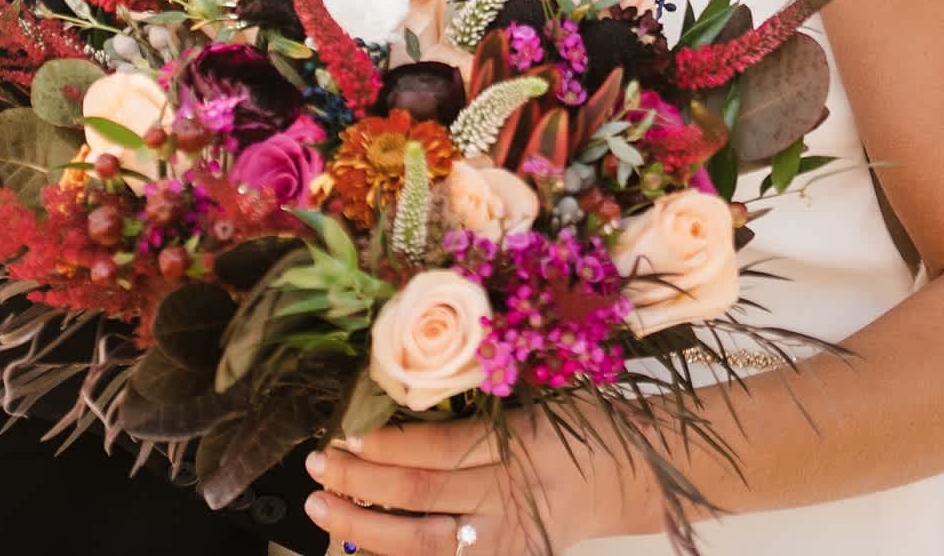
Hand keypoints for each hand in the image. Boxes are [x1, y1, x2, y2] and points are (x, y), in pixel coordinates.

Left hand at [302, 407, 616, 555]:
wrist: (627, 477)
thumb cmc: (576, 424)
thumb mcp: (531, 401)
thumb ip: (472, 411)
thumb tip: (394, 403)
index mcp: (520, 444)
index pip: (439, 449)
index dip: (387, 445)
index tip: (345, 433)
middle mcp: (511, 496)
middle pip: (423, 496)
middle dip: (361, 483)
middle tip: (316, 466)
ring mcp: (508, 541)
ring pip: (424, 544)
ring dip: (365, 528)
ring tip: (322, 508)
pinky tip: (362, 550)